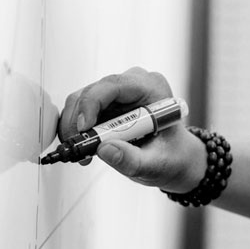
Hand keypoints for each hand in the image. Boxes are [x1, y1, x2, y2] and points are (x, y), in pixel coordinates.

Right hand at [57, 67, 204, 192]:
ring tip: (85, 155)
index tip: (84, 130)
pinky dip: (77, 129)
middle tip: (79, 150)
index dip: (92, 104)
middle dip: (79, 122)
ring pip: (81, 100)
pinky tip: (86, 147)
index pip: (113, 85)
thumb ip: (131, 159)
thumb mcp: (156, 164)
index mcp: (151, 88)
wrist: (174, 158)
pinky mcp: (106, 103)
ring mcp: (118, 92)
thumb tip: (104, 149)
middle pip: (92, 92)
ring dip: (75, 128)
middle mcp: (133, 83)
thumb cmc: (172, 156)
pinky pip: (81, 110)